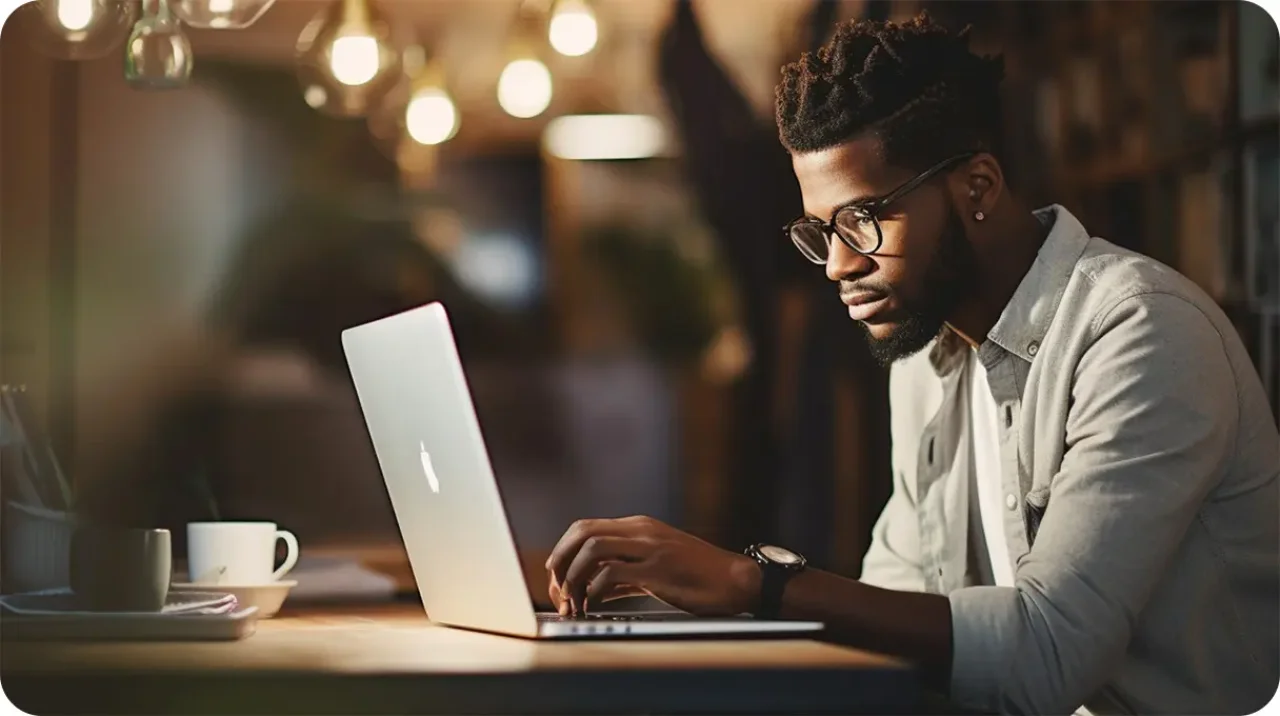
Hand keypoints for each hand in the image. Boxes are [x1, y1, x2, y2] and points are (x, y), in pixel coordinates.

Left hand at [545, 515, 760, 616]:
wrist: (734, 579)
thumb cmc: (697, 576)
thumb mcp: (655, 568)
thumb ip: (624, 574)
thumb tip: (592, 588)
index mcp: (639, 527)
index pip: (586, 527)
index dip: (563, 549)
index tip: (555, 574)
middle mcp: (641, 531)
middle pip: (583, 532)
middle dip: (561, 560)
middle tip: (557, 588)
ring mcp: (650, 548)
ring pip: (593, 548)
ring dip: (575, 576)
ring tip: (574, 600)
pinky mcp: (658, 569)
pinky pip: (613, 573)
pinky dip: (595, 590)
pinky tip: (595, 604)